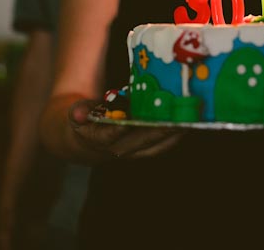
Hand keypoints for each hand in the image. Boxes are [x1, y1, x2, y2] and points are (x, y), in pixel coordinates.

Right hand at [68, 100, 184, 159]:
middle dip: (158, 130)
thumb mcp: (76, 114)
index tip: (128, 122)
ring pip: (154, 146)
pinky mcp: (142, 151)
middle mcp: (116, 150)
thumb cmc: (83, 122)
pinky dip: (173, 137)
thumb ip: (78, 112)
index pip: (109, 137)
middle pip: (140, 142)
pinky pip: (160, 146)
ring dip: (171, 134)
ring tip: (187, 120)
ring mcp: (132, 152)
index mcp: (97, 139)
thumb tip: (76, 113)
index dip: (119, 131)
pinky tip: (186, 125)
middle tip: (174, 117)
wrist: (85, 145)